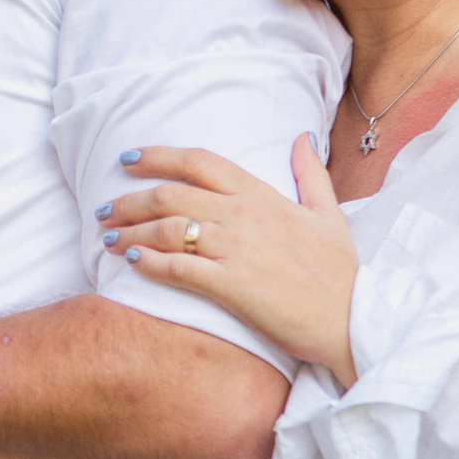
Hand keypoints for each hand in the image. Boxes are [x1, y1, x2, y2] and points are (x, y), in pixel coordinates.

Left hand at [97, 137, 360, 387]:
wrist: (354, 320)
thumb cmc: (341, 273)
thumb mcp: (329, 214)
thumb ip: (310, 174)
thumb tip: (301, 138)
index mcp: (263, 195)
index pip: (200, 162)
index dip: (159, 155)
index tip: (128, 158)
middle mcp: (245, 215)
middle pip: (172, 192)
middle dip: (130, 198)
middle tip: (104, 209)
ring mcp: (238, 249)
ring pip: (168, 227)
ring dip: (131, 231)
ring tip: (107, 239)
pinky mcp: (233, 285)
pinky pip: (179, 267)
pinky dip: (149, 263)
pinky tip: (131, 263)